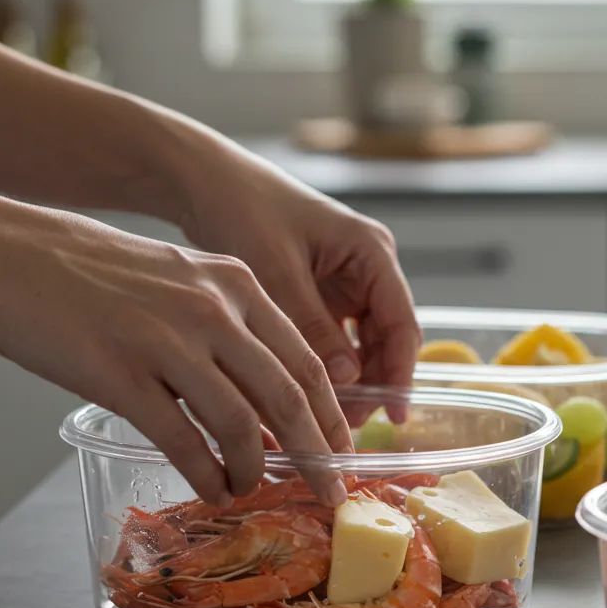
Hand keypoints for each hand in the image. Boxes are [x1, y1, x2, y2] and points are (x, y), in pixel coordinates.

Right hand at [0, 191, 353, 506]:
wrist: (15, 255)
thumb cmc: (99, 271)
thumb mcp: (185, 281)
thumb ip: (230, 328)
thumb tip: (263, 399)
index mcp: (239, 284)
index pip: (307, 359)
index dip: (331, 414)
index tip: (344, 450)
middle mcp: (215, 310)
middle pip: (288, 395)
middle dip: (318, 452)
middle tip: (331, 490)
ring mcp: (169, 341)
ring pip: (241, 422)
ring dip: (254, 468)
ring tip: (250, 489)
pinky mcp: (121, 373)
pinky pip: (181, 439)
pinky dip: (205, 473)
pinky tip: (210, 488)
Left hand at [172, 140, 420, 416]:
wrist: (205, 182)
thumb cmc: (243, 209)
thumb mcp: (278, 272)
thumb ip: (314, 326)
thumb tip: (348, 380)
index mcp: (370, 250)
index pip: (401, 320)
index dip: (401, 371)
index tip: (394, 414)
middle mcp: (367, 265)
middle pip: (387, 336)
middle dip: (375, 381)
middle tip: (350, 425)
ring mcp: (346, 279)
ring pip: (363, 342)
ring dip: (352, 378)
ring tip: (329, 417)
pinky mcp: (322, 291)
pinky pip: (336, 337)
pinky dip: (328, 364)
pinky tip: (310, 392)